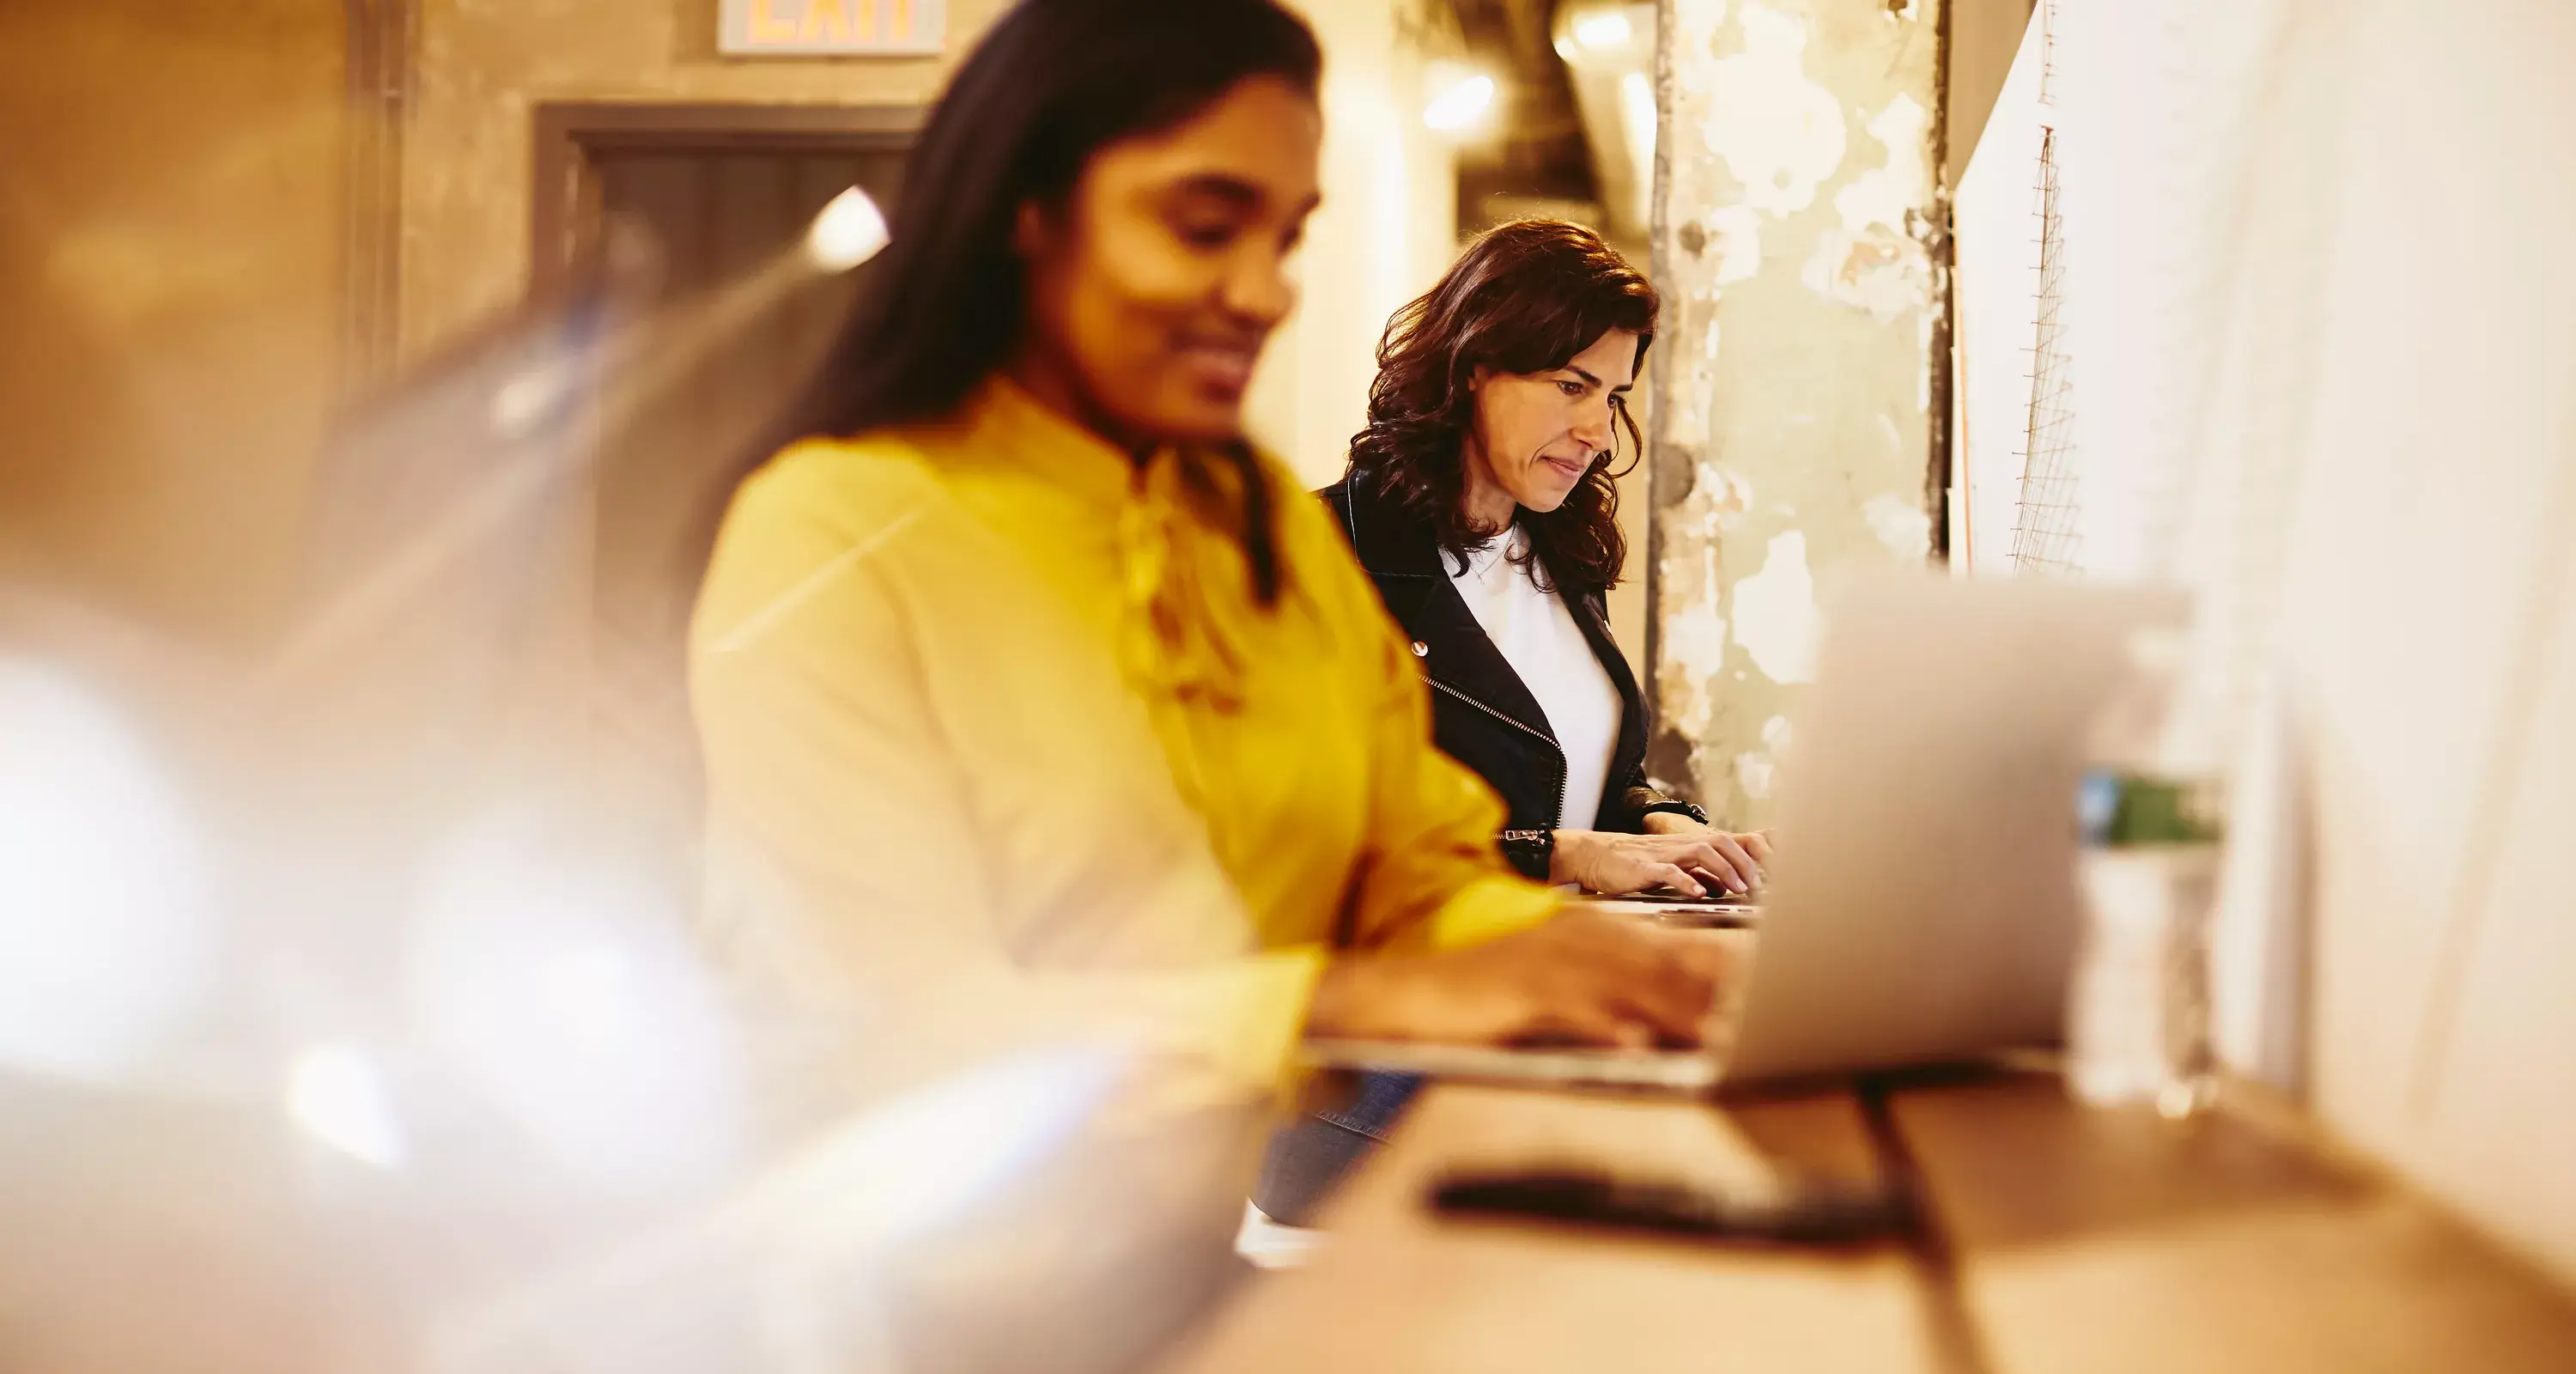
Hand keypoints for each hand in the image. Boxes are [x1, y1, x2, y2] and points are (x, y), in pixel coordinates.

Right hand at [1307, 909, 1728, 1048]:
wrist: (1421, 993)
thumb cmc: (1495, 995)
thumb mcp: (1564, 986)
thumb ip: (1620, 993)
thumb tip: (1677, 1017)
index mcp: (1595, 932)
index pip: (1673, 948)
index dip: (1723, 971)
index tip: (1772, 992)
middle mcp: (1580, 938)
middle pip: (1662, 964)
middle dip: (1714, 993)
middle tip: (1766, 1018)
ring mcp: (1551, 962)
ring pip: (1627, 985)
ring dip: (1675, 1013)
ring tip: (1719, 1038)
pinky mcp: (1522, 989)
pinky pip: (1572, 1009)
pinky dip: (1604, 1027)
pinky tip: (1633, 1046)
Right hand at [1635, 814, 1772, 888]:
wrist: (1598, 856)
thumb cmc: (1639, 864)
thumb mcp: (1676, 868)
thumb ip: (1701, 874)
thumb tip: (1725, 887)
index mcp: (1693, 845)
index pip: (1735, 839)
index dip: (1760, 850)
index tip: (1780, 868)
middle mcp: (1683, 844)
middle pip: (1724, 841)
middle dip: (1746, 862)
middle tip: (1760, 886)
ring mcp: (1665, 854)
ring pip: (1702, 850)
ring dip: (1725, 869)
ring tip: (1738, 889)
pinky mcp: (1646, 866)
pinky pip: (1669, 872)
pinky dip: (1687, 881)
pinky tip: (1699, 893)